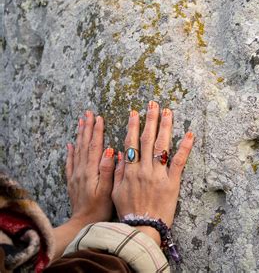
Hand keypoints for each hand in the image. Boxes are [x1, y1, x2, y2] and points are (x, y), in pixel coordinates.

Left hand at [53, 111, 114, 259]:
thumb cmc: (100, 208)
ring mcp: (76, 175)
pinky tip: (71, 144)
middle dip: (87, 127)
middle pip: (84, 144)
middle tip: (88, 113)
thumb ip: (108, 170)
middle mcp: (82, 170)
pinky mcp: (73, 181)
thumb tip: (110, 150)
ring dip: (80, 135)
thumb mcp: (108, 190)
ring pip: (78, 150)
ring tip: (81, 122)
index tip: (99, 118)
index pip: (95, 146)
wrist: (82, 223)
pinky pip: (70, 162)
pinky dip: (71, 151)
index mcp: (91, 170)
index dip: (97, 131)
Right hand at [112, 101, 193, 244]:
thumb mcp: (116, 192)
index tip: (135, 113)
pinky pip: (179, 161)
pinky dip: (185, 147)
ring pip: (162, 146)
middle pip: (148, 139)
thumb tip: (119, 153)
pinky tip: (190, 134)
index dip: (133, 126)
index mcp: (130, 171)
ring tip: (168, 112)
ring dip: (165, 126)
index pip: (132, 142)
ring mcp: (159, 174)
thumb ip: (118, 171)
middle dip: (151, 119)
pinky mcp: (173, 182)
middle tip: (154, 104)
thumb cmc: (129, 212)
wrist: (143, 228)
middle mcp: (144, 169)